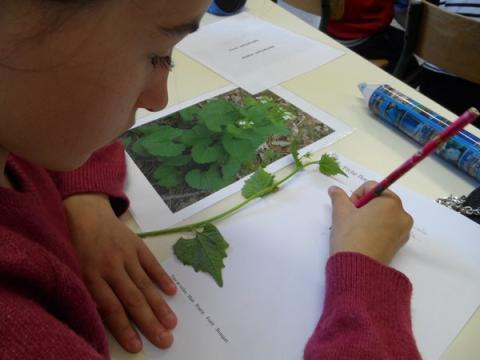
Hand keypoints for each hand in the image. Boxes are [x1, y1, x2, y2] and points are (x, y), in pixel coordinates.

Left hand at [63, 193, 176, 352]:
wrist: (85, 213)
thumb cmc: (76, 246)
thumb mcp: (74, 270)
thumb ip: (89, 293)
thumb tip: (105, 319)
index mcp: (91, 276)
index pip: (110, 308)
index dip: (124, 329)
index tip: (137, 346)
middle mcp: (110, 267)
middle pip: (132, 299)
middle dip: (149, 322)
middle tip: (165, 340)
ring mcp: (126, 254)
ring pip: (145, 284)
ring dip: (159, 305)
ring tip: (172, 323)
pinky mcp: (137, 244)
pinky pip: (151, 264)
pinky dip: (162, 277)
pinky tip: (172, 292)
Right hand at [328, 181, 412, 264]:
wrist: (358, 268)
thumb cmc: (350, 235)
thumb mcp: (341, 212)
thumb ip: (338, 197)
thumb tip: (334, 189)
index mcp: (391, 202)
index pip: (370, 187)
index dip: (355, 196)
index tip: (348, 210)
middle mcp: (402, 214)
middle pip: (379, 201)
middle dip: (363, 207)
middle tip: (351, 220)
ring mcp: (403, 231)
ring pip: (383, 216)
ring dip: (369, 218)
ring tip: (356, 231)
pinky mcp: (399, 244)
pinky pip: (387, 229)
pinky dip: (376, 230)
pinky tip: (364, 239)